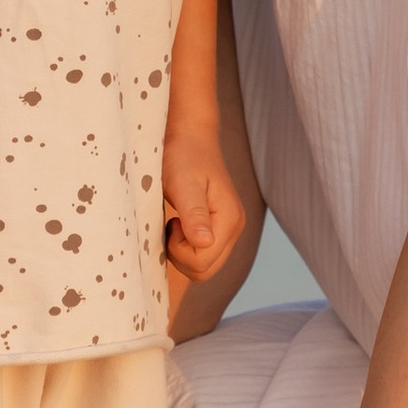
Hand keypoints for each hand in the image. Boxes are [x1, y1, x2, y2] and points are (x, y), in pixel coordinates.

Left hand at [163, 142, 248, 284]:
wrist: (191, 137)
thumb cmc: (183, 156)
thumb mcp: (183, 184)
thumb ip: (194, 214)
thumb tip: (204, 243)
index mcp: (229, 219)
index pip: (202, 262)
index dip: (179, 250)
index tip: (172, 222)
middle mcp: (235, 228)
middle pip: (206, 270)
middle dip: (181, 256)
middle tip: (171, 225)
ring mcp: (230, 229)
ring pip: (205, 266)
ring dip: (183, 252)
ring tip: (176, 223)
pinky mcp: (221, 228)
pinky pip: (205, 254)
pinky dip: (187, 248)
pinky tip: (180, 225)